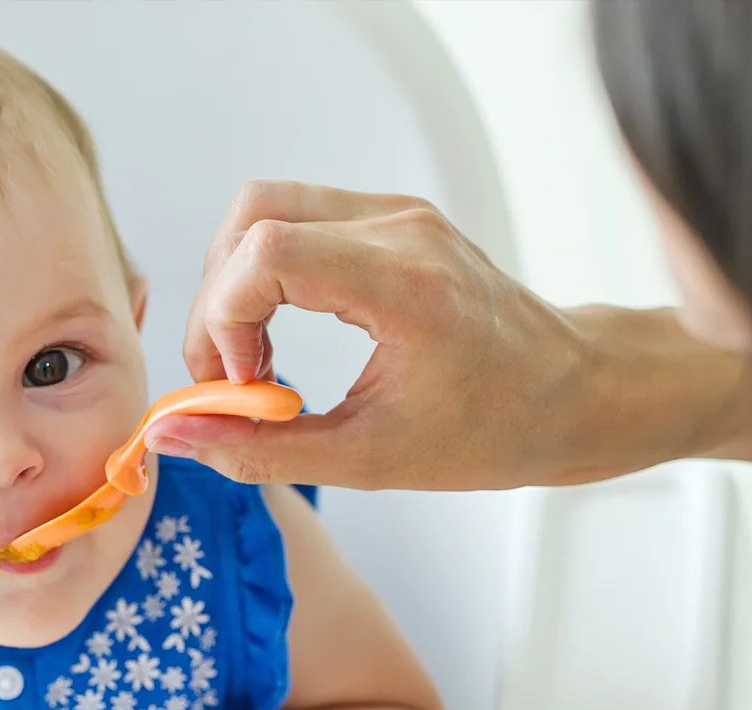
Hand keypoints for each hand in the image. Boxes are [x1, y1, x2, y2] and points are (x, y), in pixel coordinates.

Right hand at [150, 182, 751, 489]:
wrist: (576, 393)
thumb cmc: (497, 430)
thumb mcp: (370, 459)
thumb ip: (263, 448)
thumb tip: (175, 434)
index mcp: (405, 285)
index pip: (266, 251)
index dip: (223, 317)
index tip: (237, 382)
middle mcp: (401, 231)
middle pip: (253, 215)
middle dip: (218, 299)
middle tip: (231, 375)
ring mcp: (400, 215)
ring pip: (267, 207)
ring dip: (237, 282)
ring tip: (253, 357)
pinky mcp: (396, 220)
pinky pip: (301, 218)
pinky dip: (269, 272)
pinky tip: (286, 334)